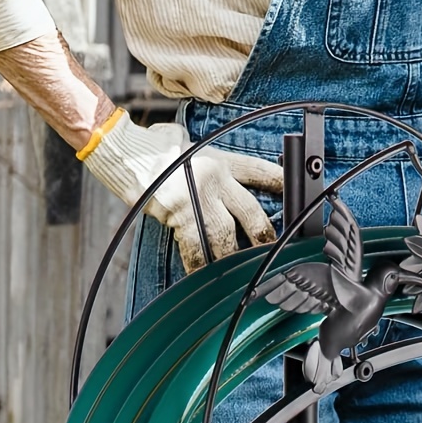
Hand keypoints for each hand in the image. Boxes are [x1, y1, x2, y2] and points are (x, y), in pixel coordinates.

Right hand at [83, 113, 282, 271]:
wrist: (120, 147)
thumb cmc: (152, 146)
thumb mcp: (189, 144)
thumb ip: (210, 161)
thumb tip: (221, 173)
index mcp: (220, 160)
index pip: (261, 173)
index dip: (283, 186)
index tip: (302, 199)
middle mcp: (214, 179)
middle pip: (252, 213)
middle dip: (264, 237)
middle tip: (274, 253)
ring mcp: (197, 198)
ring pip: (227, 236)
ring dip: (235, 259)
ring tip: (244, 274)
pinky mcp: (178, 214)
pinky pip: (195, 248)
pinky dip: (200, 266)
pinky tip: (206, 277)